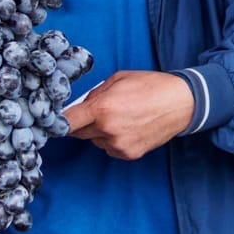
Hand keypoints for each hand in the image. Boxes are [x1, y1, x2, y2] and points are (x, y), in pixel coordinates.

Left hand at [64, 70, 193, 159]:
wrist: (181, 103)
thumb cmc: (150, 86)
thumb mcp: (117, 79)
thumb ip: (94, 94)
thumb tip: (80, 105)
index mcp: (102, 109)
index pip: (67, 122)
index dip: (57, 121)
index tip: (52, 120)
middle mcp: (108, 130)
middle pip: (78, 132)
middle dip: (82, 122)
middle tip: (97, 110)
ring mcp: (119, 145)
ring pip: (95, 140)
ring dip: (99, 131)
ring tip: (120, 116)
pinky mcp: (129, 154)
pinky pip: (109, 148)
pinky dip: (112, 139)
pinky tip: (128, 126)